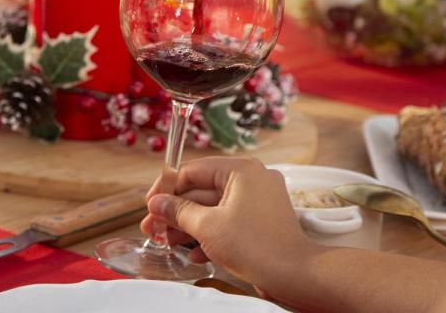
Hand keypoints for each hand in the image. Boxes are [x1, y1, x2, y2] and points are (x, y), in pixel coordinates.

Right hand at [141, 157, 313, 291]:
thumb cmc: (256, 247)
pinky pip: (229, 220)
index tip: (150, 206)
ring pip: (214, 208)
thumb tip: (157, 203)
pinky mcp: (261, 220)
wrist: (294, 274)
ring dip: (190, 226)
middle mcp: (252, 179)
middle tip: (154, 229)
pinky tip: (193, 254)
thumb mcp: (207, 227)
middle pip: (202, 190)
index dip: (167, 189)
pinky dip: (211, 234)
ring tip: (167, 243)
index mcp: (241, 170)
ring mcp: (259, 200)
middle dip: (176, 212)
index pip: (194, 170)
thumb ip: (179, 212)